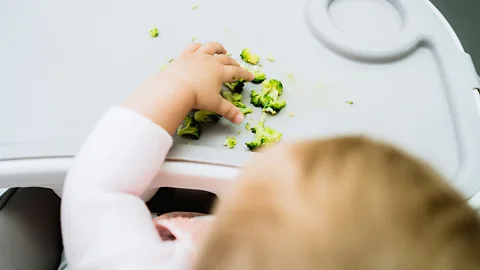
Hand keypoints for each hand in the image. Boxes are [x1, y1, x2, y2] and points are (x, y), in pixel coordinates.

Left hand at [123, 42, 253, 134]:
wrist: (175, 88)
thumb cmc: (197, 97)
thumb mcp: (215, 105)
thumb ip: (229, 111)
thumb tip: (241, 120)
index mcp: (220, 72)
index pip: (236, 72)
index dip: (245, 74)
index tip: (251, 76)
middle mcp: (210, 61)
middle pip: (226, 59)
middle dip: (233, 63)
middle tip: (237, 67)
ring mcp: (197, 56)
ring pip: (210, 47)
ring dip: (218, 48)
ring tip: (222, 50)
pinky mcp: (184, 55)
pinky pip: (193, 47)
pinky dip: (198, 46)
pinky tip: (200, 47)